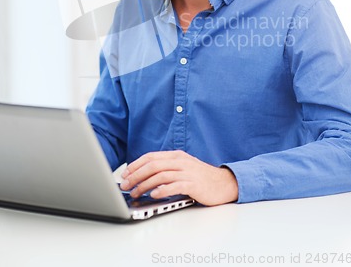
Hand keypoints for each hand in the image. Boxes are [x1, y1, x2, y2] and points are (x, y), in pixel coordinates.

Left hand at [120, 150, 237, 205]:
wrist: (225, 183)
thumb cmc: (201, 178)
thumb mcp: (183, 167)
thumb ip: (167, 168)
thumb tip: (144, 176)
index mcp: (176, 156)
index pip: (151, 156)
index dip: (136, 164)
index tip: (125, 174)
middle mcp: (181, 161)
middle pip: (153, 165)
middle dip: (136, 175)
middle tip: (125, 185)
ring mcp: (187, 172)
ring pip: (161, 175)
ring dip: (145, 184)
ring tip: (136, 193)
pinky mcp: (193, 184)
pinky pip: (175, 186)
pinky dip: (163, 190)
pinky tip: (154, 195)